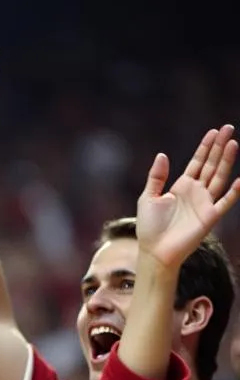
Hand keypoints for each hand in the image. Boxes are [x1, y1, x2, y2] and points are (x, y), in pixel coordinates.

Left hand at [136, 125, 239, 268]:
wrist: (154, 251)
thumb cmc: (149, 227)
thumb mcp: (148, 198)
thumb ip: (156, 177)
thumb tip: (162, 154)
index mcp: (182, 186)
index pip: (198, 162)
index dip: (206, 147)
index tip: (214, 131)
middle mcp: (196, 192)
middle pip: (212, 165)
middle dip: (219, 147)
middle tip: (228, 128)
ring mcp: (205, 203)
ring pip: (219, 177)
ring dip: (227, 161)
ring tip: (233, 143)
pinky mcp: (210, 217)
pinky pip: (225, 202)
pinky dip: (234, 192)